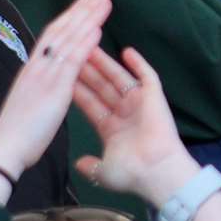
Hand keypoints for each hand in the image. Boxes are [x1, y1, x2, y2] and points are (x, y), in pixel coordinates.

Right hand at [0, 0, 111, 186]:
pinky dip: (85, 42)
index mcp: (32, 69)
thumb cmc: (16, 133)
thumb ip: (38, 87)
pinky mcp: (53, 87)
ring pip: (69, 38)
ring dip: (88, 17)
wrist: (5, 148)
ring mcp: (45, 74)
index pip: (52, 35)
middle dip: (82, 8)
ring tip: (104, 0)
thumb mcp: (28, 101)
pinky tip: (98, 28)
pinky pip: (72, 60)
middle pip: (62, 29)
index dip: (69, 16)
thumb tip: (47, 81)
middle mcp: (37, 65)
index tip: (84, 1)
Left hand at [72, 46, 195, 207]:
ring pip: (119, 78)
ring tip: (90, 47)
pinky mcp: (154, 97)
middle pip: (102, 87)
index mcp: (111, 128)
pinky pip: (147, 76)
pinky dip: (139, 64)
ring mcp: (139, 104)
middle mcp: (124, 113)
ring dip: (105, 63)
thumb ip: (90, 165)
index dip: (78, 91)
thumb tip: (79, 164)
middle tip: (72, 54)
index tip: (63, 77)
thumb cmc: (132, 173)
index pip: (90, 104)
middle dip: (87, 72)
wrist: (157, 172)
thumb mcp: (103, 172)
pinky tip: (127, 51)